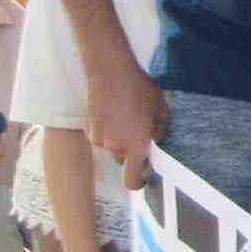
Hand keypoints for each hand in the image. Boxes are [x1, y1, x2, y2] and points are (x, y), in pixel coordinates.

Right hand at [87, 59, 167, 189]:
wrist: (110, 70)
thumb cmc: (139, 88)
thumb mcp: (161, 110)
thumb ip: (160, 132)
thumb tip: (155, 142)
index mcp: (134, 146)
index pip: (131, 181)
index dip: (138, 182)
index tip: (144, 176)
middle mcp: (114, 146)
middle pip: (123, 162)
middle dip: (132, 154)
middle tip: (139, 135)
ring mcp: (98, 138)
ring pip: (112, 148)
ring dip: (120, 141)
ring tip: (126, 118)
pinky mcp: (88, 128)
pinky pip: (101, 138)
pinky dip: (108, 131)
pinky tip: (114, 113)